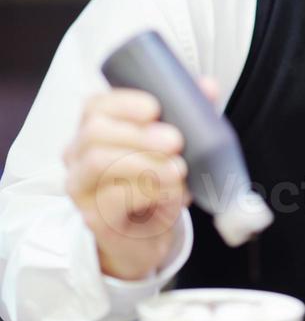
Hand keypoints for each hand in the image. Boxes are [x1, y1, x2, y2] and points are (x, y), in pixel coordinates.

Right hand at [64, 76, 217, 280]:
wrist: (148, 234)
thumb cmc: (156, 180)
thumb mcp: (175, 145)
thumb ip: (189, 113)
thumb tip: (208, 86)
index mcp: (96, 127)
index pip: (96, 105)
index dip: (125, 102)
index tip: (155, 108)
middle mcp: (80, 154)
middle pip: (95, 132)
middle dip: (138, 134)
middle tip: (175, 141)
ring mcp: (82, 187)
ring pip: (99, 163)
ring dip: (144, 163)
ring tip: (178, 169)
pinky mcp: (93, 217)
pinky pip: (111, 200)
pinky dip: (146, 192)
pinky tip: (171, 192)